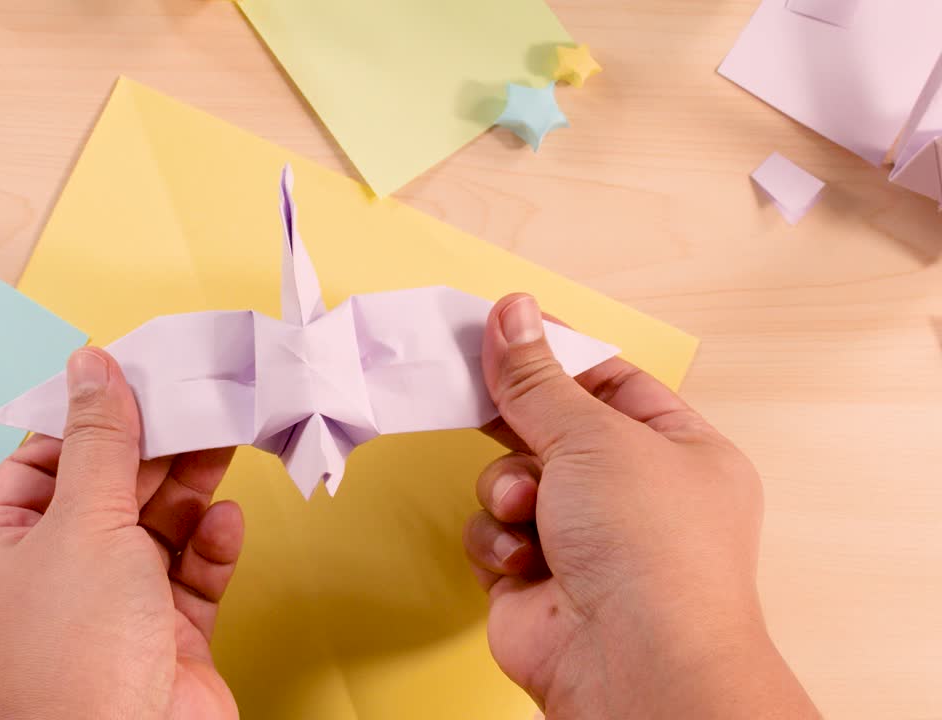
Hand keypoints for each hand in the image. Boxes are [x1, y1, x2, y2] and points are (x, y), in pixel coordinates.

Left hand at [0, 348, 243, 719]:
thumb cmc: (76, 659)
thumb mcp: (82, 526)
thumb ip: (98, 443)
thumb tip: (90, 366)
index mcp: (1, 558)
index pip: (36, 468)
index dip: (81, 424)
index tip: (126, 382)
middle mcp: (53, 584)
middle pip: (104, 494)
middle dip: (149, 450)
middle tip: (192, 400)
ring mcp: (113, 614)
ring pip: (154, 532)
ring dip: (188, 490)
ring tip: (222, 440)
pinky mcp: (167, 640)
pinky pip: (190, 578)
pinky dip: (208, 547)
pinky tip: (223, 521)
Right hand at [466, 294, 819, 718]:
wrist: (631, 665)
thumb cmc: (651, 554)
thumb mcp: (594, 436)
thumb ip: (538, 378)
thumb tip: (512, 314)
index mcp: (678, 450)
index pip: (610, 381)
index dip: (556, 353)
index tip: (506, 326)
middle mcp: (633, 494)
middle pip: (553, 428)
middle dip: (518, 420)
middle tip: (474, 384)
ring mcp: (584, 538)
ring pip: (512, 477)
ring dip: (507, 486)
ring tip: (527, 505)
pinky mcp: (535, 576)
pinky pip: (492, 530)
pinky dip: (497, 538)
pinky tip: (522, 557)